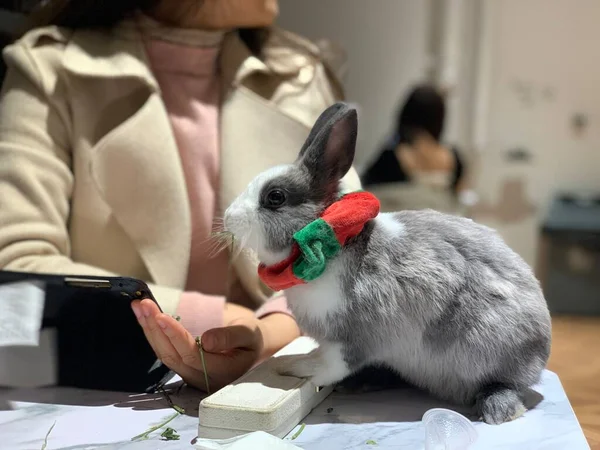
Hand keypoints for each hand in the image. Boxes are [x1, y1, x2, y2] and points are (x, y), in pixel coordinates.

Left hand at [131, 299, 297, 391]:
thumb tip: (207, 340)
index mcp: (221, 372)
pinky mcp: (183, 367)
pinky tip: (144, 316)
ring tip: (138, 306)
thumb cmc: (252, 339)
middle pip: (172, 355)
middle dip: (155, 328)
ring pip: (164, 354)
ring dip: (149, 329)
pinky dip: (152, 333)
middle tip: (142, 303)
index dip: (175, 336)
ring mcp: (190, 375)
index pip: (192, 354)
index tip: (160, 315)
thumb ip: (230, 338)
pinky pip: (165, 352)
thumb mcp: (249, 334)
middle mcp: (202, 378)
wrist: (251, 349)